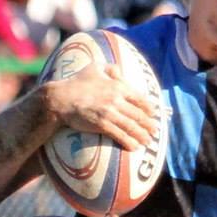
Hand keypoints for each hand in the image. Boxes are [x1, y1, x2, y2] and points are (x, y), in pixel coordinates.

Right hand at [39, 63, 160, 149]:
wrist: (60, 98)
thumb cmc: (76, 82)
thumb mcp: (94, 68)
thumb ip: (109, 68)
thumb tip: (119, 71)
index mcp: (118, 86)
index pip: (139, 98)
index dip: (149, 108)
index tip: (155, 115)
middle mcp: (116, 99)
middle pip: (138, 114)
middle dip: (149, 124)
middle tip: (155, 131)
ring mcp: (109, 112)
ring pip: (131, 126)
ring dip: (142, 135)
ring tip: (148, 142)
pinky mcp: (101, 124)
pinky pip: (119, 134)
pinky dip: (128, 141)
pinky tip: (134, 147)